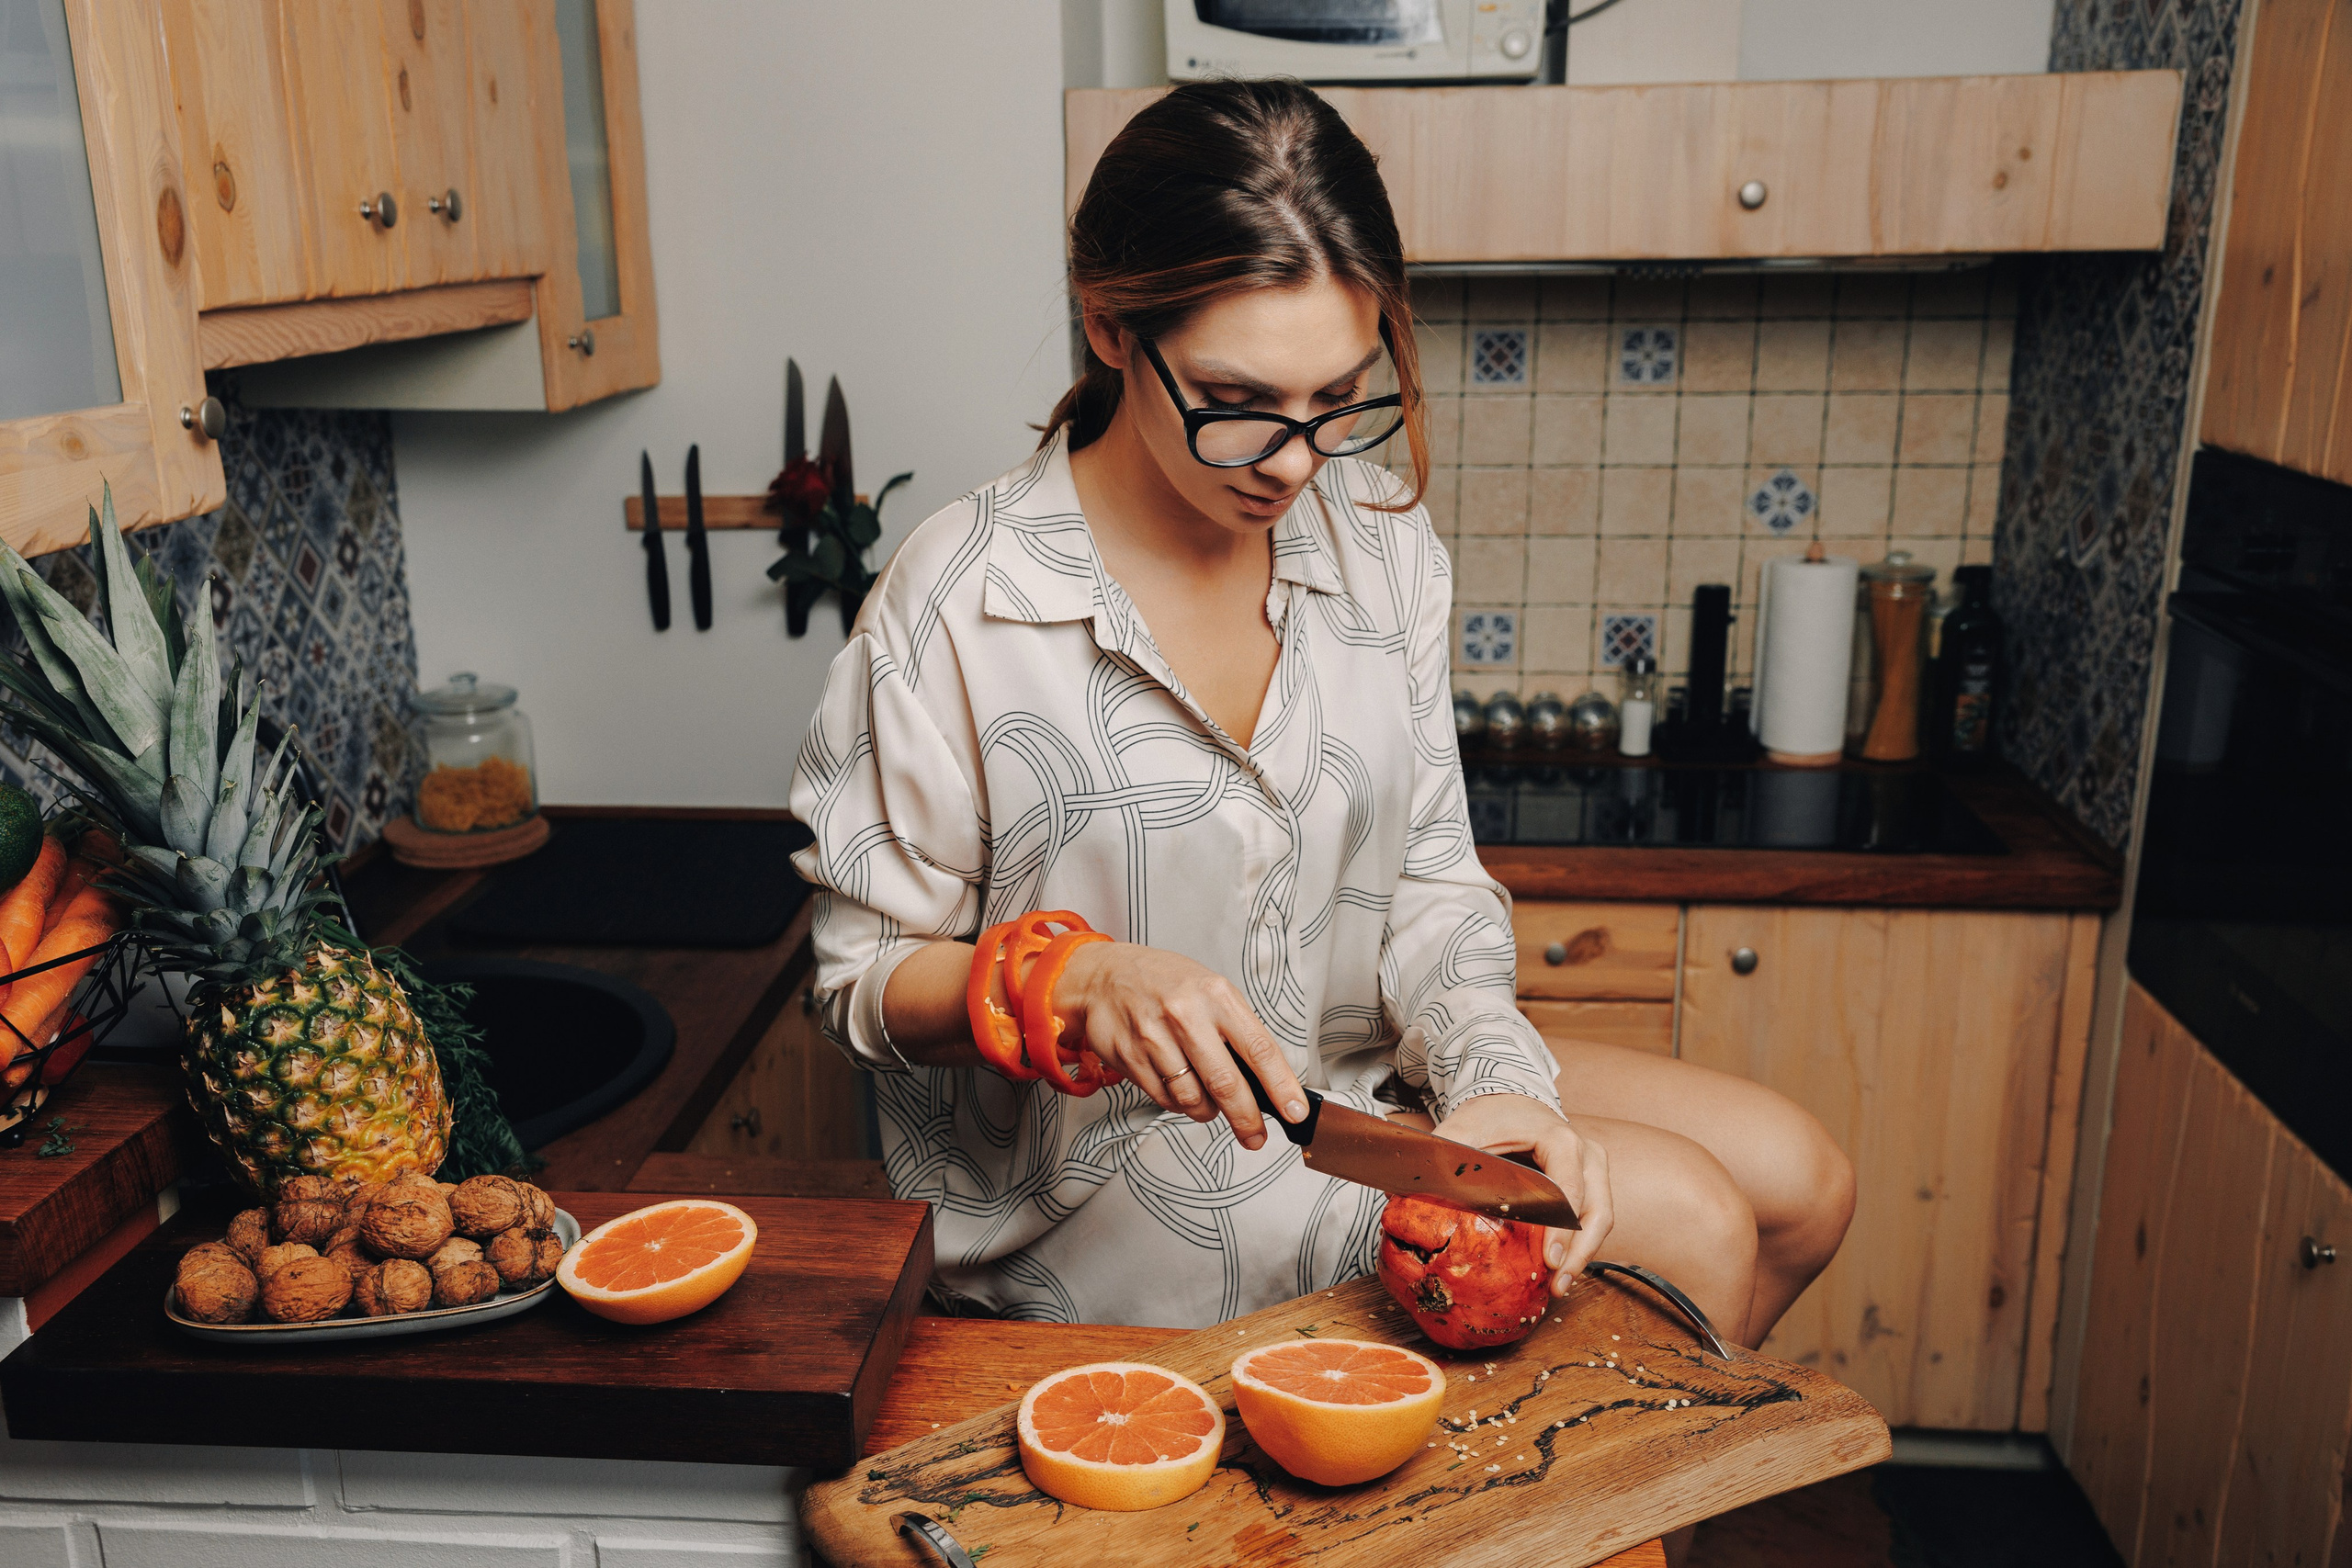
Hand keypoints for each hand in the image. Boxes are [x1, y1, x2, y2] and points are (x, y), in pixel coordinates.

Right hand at [1050, 941, 1307, 1150]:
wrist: (1104, 976)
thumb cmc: (1165, 983)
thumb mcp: (1210, 991)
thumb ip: (1236, 1030)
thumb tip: (1268, 1081)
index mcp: (1216, 995)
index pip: (1259, 1048)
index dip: (1281, 1086)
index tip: (1295, 1111)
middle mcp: (1185, 1014)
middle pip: (1225, 1082)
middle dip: (1246, 1119)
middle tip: (1256, 1137)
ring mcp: (1154, 1036)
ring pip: (1192, 1097)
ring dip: (1206, 1110)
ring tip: (1207, 1100)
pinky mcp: (1130, 1056)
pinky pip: (1164, 1098)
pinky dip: (1177, 1102)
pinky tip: (1177, 1086)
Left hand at [1430, 1093, 1612, 1294]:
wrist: (1512, 1101)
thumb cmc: (1492, 1115)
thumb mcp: (1465, 1127)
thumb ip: (1445, 1153)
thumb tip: (1412, 1185)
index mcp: (1560, 1140)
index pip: (1568, 1189)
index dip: (1560, 1228)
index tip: (1549, 1259)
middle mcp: (1586, 1154)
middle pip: (1596, 1209)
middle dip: (1579, 1251)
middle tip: (1557, 1284)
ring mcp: (1592, 1169)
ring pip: (1601, 1218)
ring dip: (1582, 1255)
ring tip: (1558, 1286)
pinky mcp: (1591, 1183)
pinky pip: (1593, 1218)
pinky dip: (1579, 1246)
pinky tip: (1558, 1269)